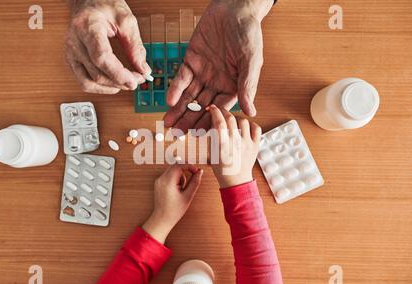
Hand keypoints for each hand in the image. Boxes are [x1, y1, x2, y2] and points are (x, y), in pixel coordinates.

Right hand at [65, 0, 150, 93]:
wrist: (87, 1)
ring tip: (126, 83)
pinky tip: (113, 84)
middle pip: (97, 73)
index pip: (101, 57)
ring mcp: (70, 52)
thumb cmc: (104, 5)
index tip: (135, 80)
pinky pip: (83, 82)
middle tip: (138, 79)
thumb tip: (143, 69)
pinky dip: (100, 87)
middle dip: (120, 81)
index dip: (119, 74)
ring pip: (88, 83)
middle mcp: (74, 41)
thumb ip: (135, 46)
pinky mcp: (71, 60)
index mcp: (87, 27)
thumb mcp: (126, 19)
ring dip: (110, 88)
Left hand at [142, 165, 202, 243]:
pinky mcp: (158, 183)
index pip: (179, 166)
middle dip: (184, 172)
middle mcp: (161, 179)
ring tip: (181, 190)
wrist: (162, 218)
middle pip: (175, 167)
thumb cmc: (175, 210)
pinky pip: (168, 176)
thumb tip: (200, 172)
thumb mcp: (188, 196)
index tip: (196, 171)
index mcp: (168, 182)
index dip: (189, 166)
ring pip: (172, 171)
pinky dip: (174, 179)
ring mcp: (158, 181)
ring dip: (179, 177)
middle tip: (188, 184)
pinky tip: (176, 190)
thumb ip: (195, 182)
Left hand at [163, 0, 273, 131]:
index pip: (220, 109)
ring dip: (179, 109)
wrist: (234, 8)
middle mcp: (217, 82)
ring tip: (169, 122)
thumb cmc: (248, 33)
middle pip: (201, 106)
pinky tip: (170, 100)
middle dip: (190, 120)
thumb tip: (251, 112)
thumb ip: (248, 85)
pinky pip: (182, 78)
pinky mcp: (191, 60)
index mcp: (233, 85)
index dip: (210, 122)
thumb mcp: (251, 60)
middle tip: (178, 134)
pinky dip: (175, 89)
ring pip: (189, 95)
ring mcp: (203, 73)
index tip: (200, 135)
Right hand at [209, 105, 261, 187]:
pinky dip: (251, 124)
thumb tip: (211, 122)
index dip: (215, 112)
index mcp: (223, 145)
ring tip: (233, 121)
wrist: (236, 180)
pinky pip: (256, 128)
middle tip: (221, 112)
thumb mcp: (211, 153)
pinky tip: (245, 127)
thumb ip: (211, 137)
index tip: (212, 108)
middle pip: (231, 119)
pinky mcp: (256, 145)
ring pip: (243, 121)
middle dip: (225, 112)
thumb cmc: (222, 168)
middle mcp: (236, 142)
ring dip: (237, 118)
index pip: (219, 122)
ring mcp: (247, 143)